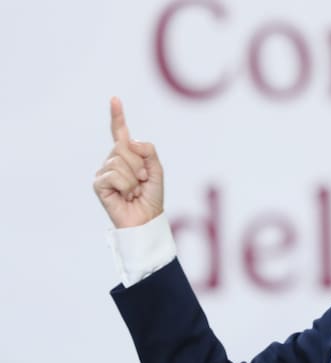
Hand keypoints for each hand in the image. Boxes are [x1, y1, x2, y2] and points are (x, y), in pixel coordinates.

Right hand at [93, 97, 163, 227]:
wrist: (146, 219)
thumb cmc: (151, 196)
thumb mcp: (156, 170)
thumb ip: (148, 151)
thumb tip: (129, 141)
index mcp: (128, 156)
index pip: (120, 133)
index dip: (117, 116)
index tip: (115, 99)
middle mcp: (113, 160)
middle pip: (124, 147)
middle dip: (139, 164)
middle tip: (143, 181)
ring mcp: (105, 171)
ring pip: (120, 162)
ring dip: (134, 178)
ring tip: (135, 191)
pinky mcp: (99, 184)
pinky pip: (114, 175)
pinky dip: (126, 186)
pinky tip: (126, 196)